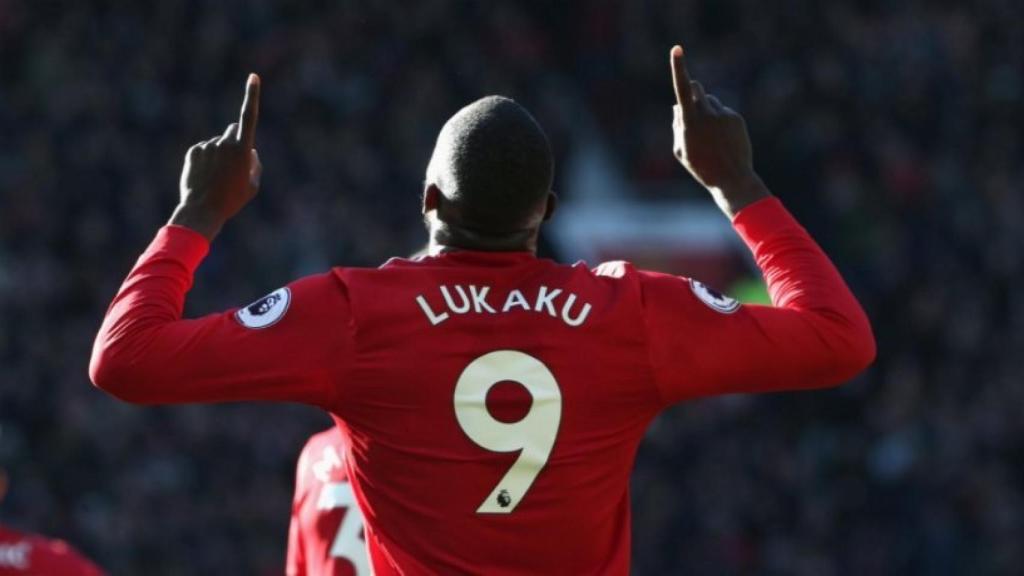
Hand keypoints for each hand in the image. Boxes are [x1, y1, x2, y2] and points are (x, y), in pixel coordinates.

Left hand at [170, 74, 262, 240]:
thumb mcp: (252, 185)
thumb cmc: (231, 200)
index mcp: (243, 150)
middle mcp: (225, 143)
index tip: (253, 77)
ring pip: (218, 143)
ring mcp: (208, 146)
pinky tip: (205, 176)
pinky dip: (206, 159)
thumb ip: (254, 164)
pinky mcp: (194, 151)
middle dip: (235, 139)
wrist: (202, 210)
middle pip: (233, 130)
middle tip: (233, 162)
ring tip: (216, 177)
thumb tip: (249, 151)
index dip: (252, 95)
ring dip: (220, 154)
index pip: (248, 116)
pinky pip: (204, 149)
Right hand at [670, 45, 767, 217]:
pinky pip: (723, 111)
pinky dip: (719, 120)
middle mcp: (707, 114)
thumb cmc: (701, 167)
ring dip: (706, 109)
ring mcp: (722, 115)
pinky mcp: (735, 118)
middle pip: (697, 88)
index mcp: (690, 122)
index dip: (678, 68)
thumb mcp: (681, 150)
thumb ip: (676, 125)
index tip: (676, 49)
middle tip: (691, 101)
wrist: (732, 179)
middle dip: (693, 90)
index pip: (682, 89)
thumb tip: (678, 106)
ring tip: (710, 135)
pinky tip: (723, 139)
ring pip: (710, 101)